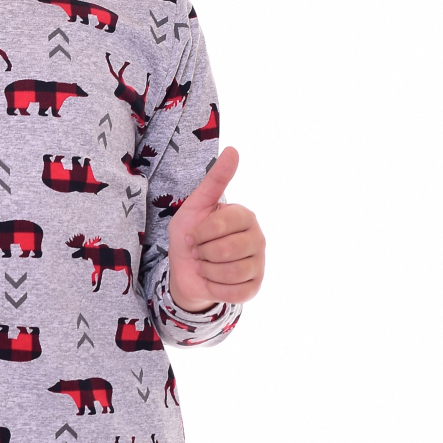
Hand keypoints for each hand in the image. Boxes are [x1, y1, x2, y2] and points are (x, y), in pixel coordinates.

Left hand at [167, 147, 265, 311]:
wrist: (184, 272)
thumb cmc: (191, 236)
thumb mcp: (196, 206)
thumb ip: (215, 180)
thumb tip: (233, 149)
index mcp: (245, 216)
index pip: (222, 224)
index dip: (200, 233)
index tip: (194, 235)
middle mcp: (258, 238)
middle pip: (227, 250)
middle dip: (203, 254)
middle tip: (199, 252)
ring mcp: (258, 263)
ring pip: (231, 272)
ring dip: (208, 272)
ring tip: (205, 266)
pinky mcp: (254, 286)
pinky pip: (234, 292)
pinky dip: (215, 288)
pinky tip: (213, 281)